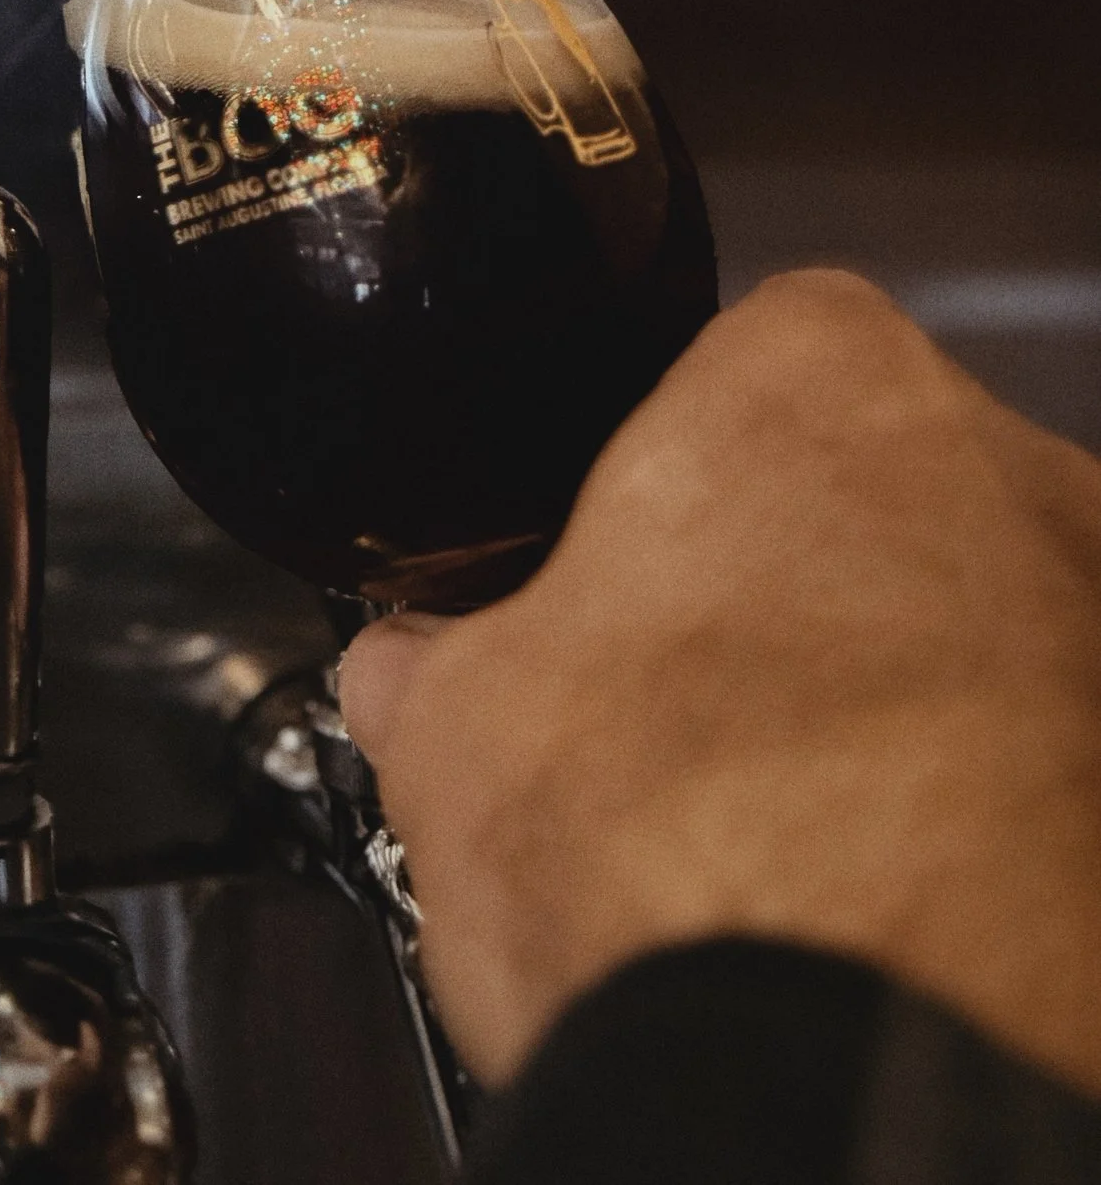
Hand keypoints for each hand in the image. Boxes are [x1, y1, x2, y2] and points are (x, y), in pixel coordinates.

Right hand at [338, 271, 1100, 1100]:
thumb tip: (413, 671)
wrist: (847, 1076)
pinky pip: (1044, 785)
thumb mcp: (451, 719)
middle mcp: (1010, 472)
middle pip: (878, 508)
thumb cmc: (672, 846)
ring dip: (902, 728)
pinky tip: (884, 922)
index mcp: (817, 374)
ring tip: (787, 854)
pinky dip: (979, 837)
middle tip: (698, 731)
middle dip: (798, 608)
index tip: (627, 583)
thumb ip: (438, 657)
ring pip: (984, 650)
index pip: (737, 375)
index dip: (668, 490)